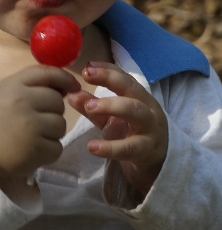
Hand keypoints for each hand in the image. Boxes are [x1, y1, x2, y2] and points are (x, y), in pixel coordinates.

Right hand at [0, 65, 80, 182]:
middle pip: (57, 101)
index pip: (47, 73)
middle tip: (38, 119)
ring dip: (53, 131)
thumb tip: (66, 85)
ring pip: (61, 124)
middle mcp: (23, 101)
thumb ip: (32, 85)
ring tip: (35, 135)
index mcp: (14, 85)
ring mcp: (31, 126)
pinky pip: (58, 146)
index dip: (65, 77)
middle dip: (53, 111)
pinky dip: (50, 150)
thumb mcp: (6, 92)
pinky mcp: (36, 149)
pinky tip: (35, 149)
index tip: (73, 86)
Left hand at [67, 62, 167, 193]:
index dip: (107, 69)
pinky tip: (92, 147)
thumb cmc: (133, 134)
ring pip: (135, 111)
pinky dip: (110, 147)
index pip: (124, 77)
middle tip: (88, 76)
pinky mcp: (146, 151)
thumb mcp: (111, 119)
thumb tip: (71, 94)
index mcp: (139, 96)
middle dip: (110, 79)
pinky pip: (129, 147)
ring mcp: (150, 128)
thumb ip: (93, 107)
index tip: (88, 66)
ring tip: (89, 108)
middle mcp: (148, 107)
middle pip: (131, 88)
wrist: (157, 163)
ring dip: (111, 106)